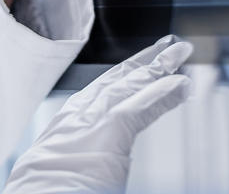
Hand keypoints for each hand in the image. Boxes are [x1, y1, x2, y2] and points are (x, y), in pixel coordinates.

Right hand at [4, 36, 193, 193]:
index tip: (147, 63)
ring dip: (159, 68)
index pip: (104, 88)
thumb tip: (106, 155)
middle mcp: (80, 112)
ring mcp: (95, 117)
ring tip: (180, 54)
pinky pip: (143, 106)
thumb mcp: (66, 161)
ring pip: (131, 84)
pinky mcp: (112, 128)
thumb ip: (86, 148)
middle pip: (118, 78)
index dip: (128, 73)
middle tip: (171, 48)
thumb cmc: (48, 188)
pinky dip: (162, 94)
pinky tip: (179, 84)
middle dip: (146, 62)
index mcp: (69, 121)